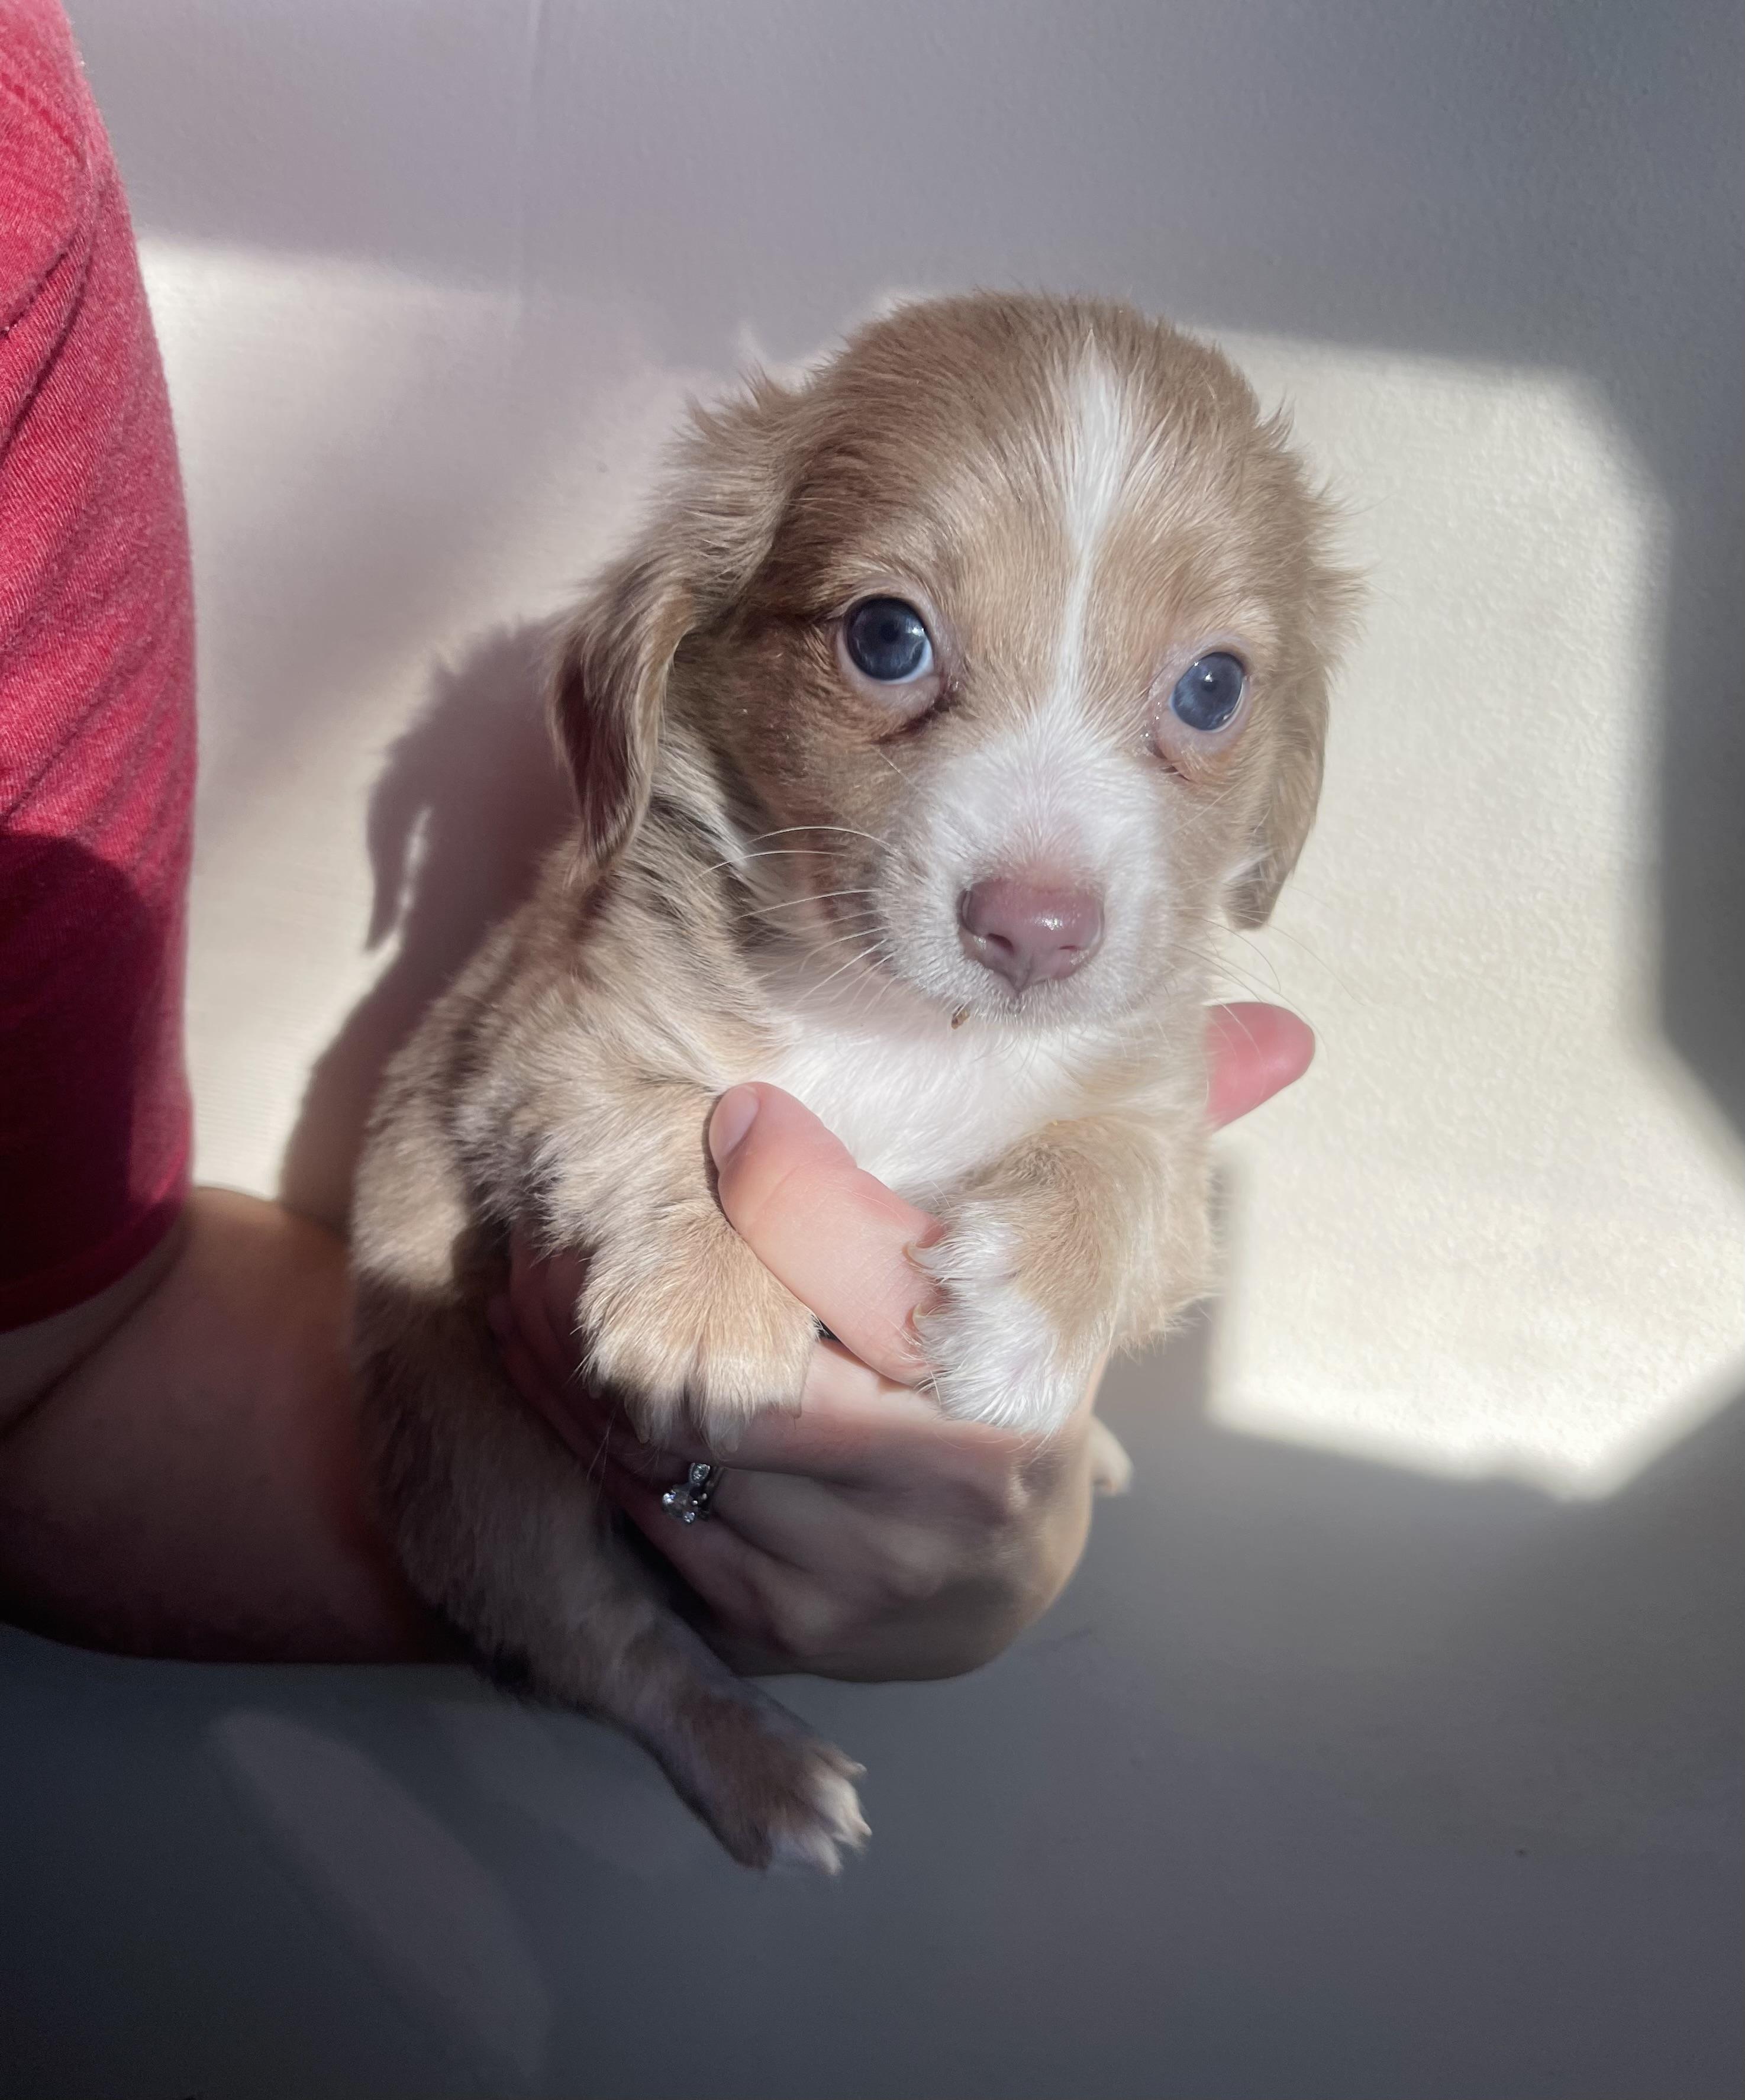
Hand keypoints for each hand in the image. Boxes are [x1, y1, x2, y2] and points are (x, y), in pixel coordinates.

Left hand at [488, 1001, 1312, 1679]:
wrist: (993, 1570)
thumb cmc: (1024, 1381)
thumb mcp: (1089, 1261)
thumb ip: (1126, 1128)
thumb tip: (1282, 1037)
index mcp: (1020, 1404)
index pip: (855, 1280)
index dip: (772, 1201)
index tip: (713, 1125)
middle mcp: (945, 1507)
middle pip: (739, 1374)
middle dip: (636, 1289)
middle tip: (552, 1204)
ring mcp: (857, 1585)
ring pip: (674, 1449)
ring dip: (577, 1362)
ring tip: (522, 1265)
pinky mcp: (778, 1633)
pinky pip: (646, 1514)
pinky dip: (584, 1434)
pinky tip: (551, 1359)